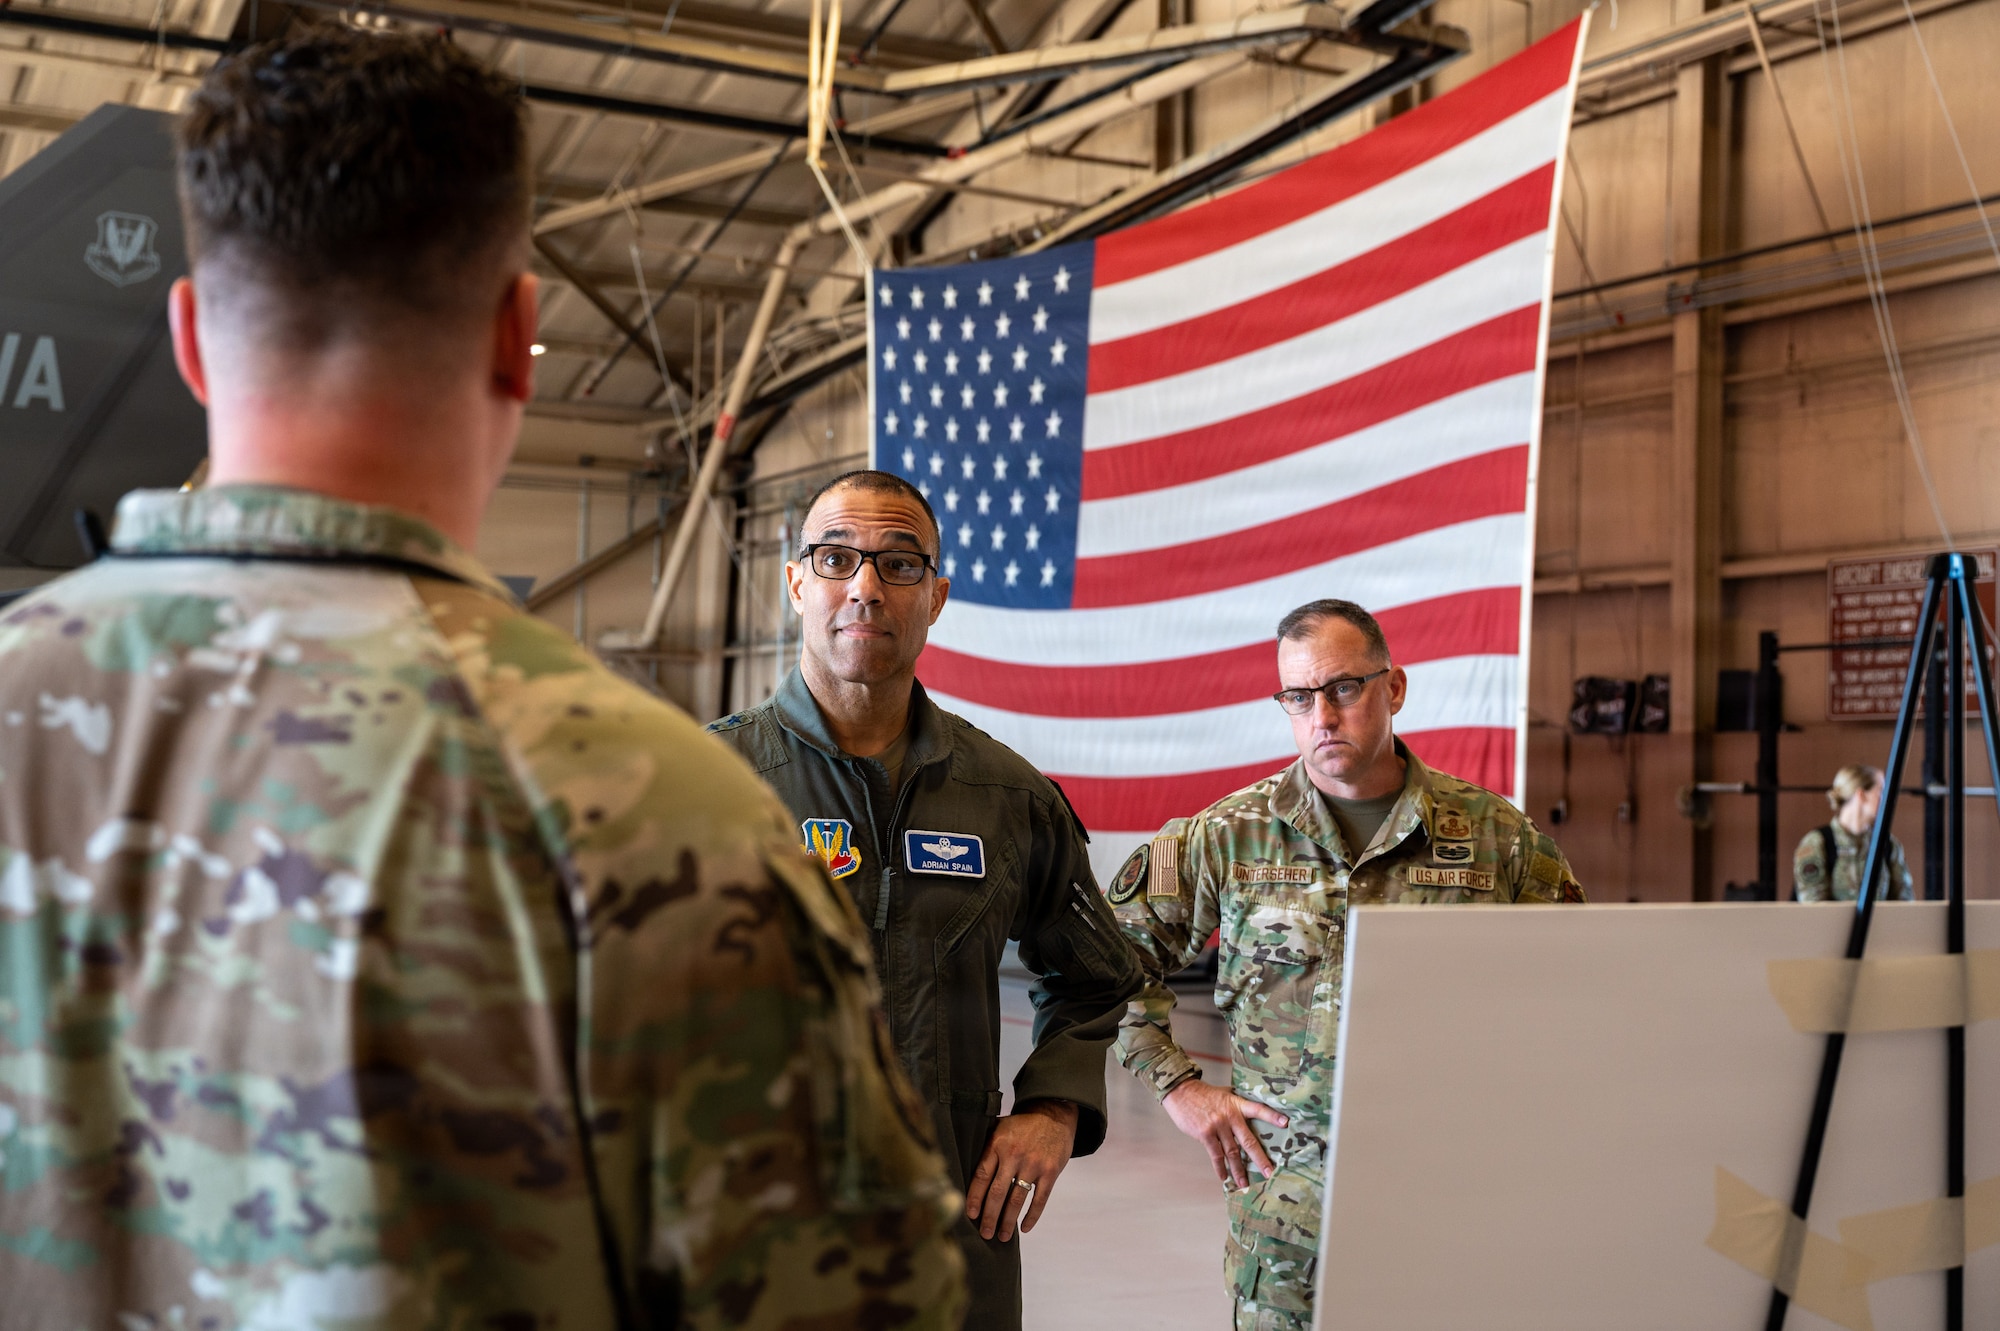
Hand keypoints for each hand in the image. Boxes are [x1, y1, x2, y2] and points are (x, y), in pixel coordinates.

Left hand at [965, 1099, 1078, 1241]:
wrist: (1054, 1112)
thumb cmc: (1022, 1124)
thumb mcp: (1000, 1127)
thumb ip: (986, 1147)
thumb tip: (963, 1167)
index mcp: (998, 1144)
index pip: (981, 1175)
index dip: (974, 1197)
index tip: (970, 1214)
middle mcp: (1014, 1155)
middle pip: (998, 1192)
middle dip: (989, 1216)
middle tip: (984, 1234)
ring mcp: (1034, 1164)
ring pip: (1017, 1199)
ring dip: (1009, 1221)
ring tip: (1002, 1236)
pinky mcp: (1050, 1171)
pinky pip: (1040, 1199)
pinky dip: (1032, 1215)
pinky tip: (1025, 1228)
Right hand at [1162, 1079, 1288, 1188]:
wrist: (1181, 1091)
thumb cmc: (1204, 1093)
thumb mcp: (1224, 1093)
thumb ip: (1237, 1103)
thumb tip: (1251, 1109)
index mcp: (1236, 1104)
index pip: (1258, 1109)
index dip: (1272, 1116)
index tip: (1286, 1123)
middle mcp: (1229, 1116)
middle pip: (1248, 1141)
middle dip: (1260, 1159)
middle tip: (1270, 1173)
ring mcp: (1217, 1126)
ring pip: (1232, 1152)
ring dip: (1239, 1170)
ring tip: (1244, 1184)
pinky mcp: (1205, 1134)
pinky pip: (1215, 1155)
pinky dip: (1220, 1168)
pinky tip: (1224, 1177)